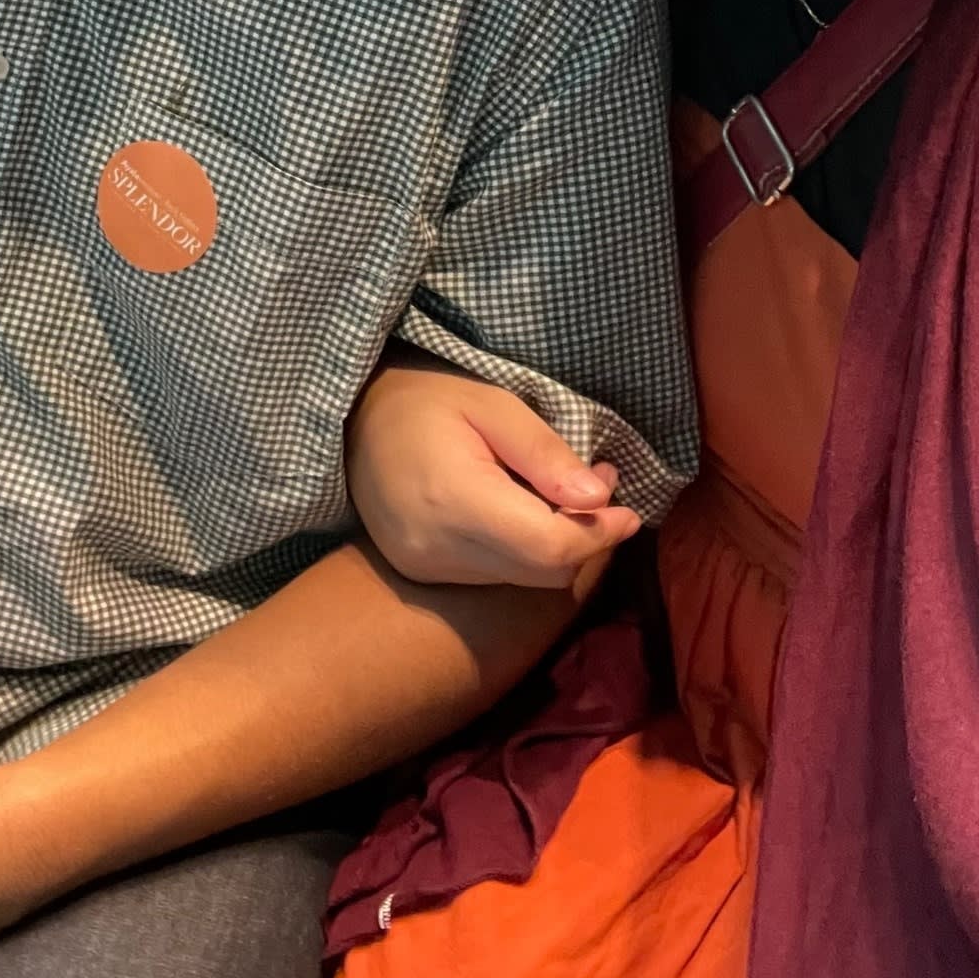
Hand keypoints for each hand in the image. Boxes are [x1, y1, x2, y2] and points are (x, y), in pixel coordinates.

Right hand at [347, 352, 641, 590]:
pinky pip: (495, 576)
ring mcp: (425, 568)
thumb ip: (545, 453)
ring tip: (564, 491)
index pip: (550, 547)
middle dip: (585, 537)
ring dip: (555, 545)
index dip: (599, 534)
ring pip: (523, 579)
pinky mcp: (421, 574)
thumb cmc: (427, 399)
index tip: (627, 507)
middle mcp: (438, 548)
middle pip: (542, 572)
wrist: (351, 418)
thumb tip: (599, 497)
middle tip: (602, 485)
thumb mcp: (492, 403)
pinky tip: (523, 510)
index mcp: (456, 500)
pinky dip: (522, 550)